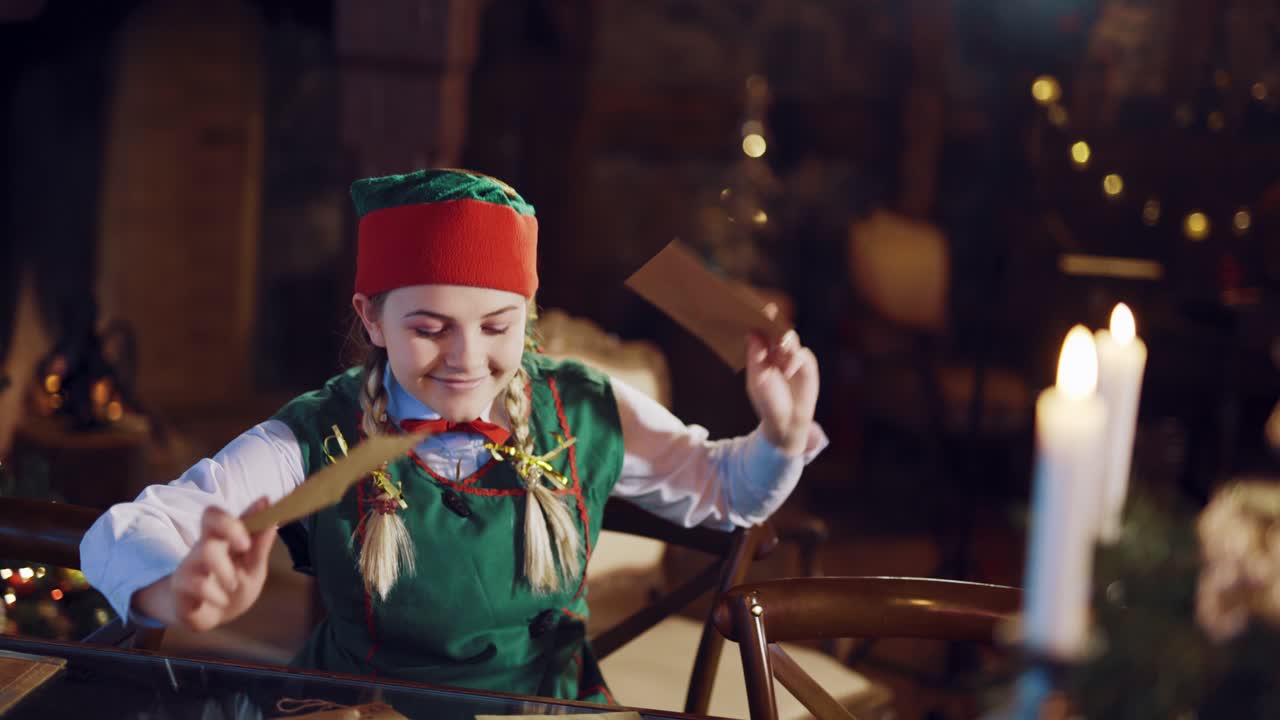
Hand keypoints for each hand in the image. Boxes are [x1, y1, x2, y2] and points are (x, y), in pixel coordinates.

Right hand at [133, 498, 276, 631]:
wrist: (212, 619)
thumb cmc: (233, 587)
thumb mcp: (254, 568)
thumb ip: (261, 545)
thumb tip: (273, 515)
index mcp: (224, 538)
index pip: (223, 513)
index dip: (242, 510)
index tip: (260, 514)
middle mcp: (205, 545)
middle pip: (209, 516)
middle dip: (231, 526)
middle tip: (245, 546)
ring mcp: (190, 564)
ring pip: (206, 551)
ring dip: (226, 570)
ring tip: (233, 586)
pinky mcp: (180, 587)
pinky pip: (196, 584)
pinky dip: (215, 594)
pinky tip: (221, 600)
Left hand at [745, 313, 819, 456]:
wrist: (786, 421)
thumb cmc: (767, 400)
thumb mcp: (757, 378)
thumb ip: (756, 355)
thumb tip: (752, 332)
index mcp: (761, 352)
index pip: (760, 330)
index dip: (759, 318)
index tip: (756, 307)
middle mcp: (777, 351)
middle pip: (777, 330)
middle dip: (774, 322)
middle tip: (769, 314)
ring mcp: (793, 356)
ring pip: (791, 339)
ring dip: (785, 341)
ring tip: (779, 349)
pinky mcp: (807, 365)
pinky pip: (803, 354)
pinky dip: (795, 360)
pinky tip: (788, 370)